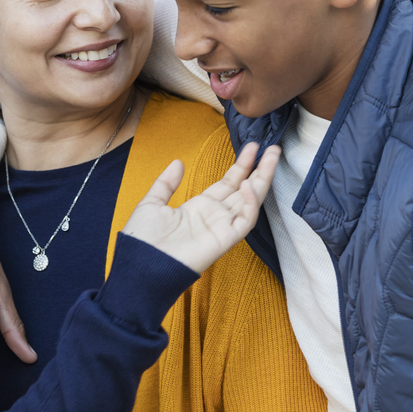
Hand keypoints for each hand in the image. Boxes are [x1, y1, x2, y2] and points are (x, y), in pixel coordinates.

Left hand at [122, 143, 278, 273]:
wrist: (140, 264)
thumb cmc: (143, 239)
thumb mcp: (152, 203)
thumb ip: (166, 183)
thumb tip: (178, 162)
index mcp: (200, 207)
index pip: (228, 184)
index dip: (241, 166)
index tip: (252, 148)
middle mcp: (215, 216)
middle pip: (244, 189)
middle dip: (259, 169)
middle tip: (273, 148)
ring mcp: (222, 227)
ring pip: (251, 201)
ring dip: (263, 179)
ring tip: (272, 156)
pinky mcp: (225, 240)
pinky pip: (245, 221)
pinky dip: (251, 204)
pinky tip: (249, 184)